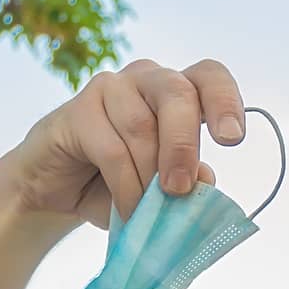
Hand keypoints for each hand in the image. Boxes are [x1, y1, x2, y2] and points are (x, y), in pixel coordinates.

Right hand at [2, 58, 246, 229]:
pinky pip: (111, 148)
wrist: (56, 193)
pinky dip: (125, 185)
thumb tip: (206, 180)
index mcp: (178, 93)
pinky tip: (128, 208)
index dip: (225, 100)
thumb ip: (187, 182)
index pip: (209, 76)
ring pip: (141, 126)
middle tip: (180, 189)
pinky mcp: (78, 109)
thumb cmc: (118, 185)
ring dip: (148, 177)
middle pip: (177, 93)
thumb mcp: (162, 191)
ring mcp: (110, 88)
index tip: (232, 139)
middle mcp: (146, 80)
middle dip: (184, 145)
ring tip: (147, 211)